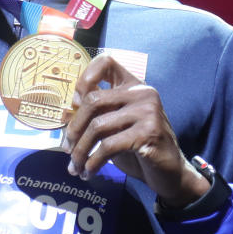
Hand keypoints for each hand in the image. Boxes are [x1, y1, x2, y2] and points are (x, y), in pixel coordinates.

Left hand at [62, 54, 209, 208]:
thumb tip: (63, 113)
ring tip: (76, 166)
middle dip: (74, 128)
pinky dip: (93, 162)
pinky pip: (109, 146)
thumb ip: (95, 115)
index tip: (75, 103)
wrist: (169, 172)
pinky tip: (89, 171)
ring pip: (98, 126)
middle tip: (67, 149)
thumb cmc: (137, 147)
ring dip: (81, 151)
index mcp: (133, 84)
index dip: (85, 77)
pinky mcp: (149, 133)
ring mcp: (148, 111)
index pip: (106, 61)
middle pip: (93, 100)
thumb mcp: (114, 127)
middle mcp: (142, 92)